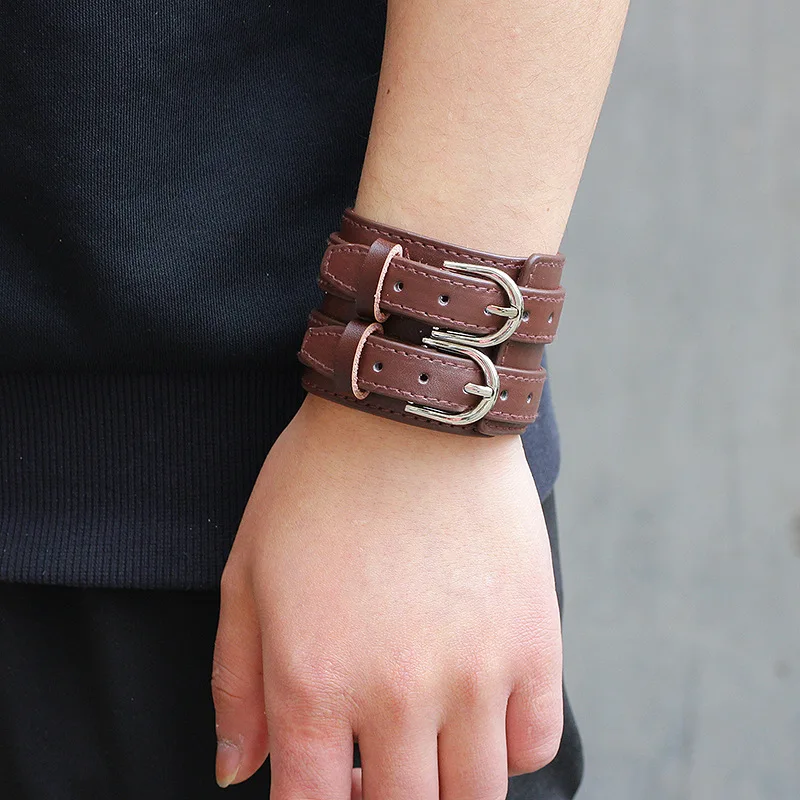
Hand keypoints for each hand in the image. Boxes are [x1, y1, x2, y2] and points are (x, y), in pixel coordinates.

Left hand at [212, 394, 562, 796]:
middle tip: (370, 768)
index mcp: (315, 681)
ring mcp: (476, 671)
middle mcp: (399, 693)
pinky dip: (507, 750)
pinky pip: (535, 742)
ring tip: (425, 747)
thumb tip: (237, 771)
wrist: (411, 414)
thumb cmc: (318, 484)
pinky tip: (479, 715)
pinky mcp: (534, 641)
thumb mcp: (246, 573)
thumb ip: (235, 684)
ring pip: (475, 797)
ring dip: (444, 790)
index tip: (326, 786)